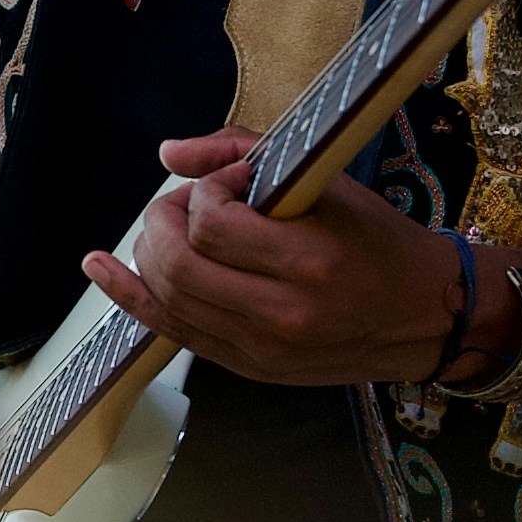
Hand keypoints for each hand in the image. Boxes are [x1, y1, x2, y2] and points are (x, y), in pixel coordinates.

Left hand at [81, 127, 474, 385]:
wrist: (421, 315)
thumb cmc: (376, 239)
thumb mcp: (325, 181)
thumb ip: (243, 152)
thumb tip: (167, 152)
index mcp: (308, 262)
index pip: (213, 224)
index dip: (206, 192)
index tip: (231, 182)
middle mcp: (281, 314)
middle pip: (178, 266)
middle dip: (163, 222)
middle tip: (185, 204)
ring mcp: (261, 350)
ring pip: (169, 300)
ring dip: (151, 252)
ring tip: (169, 227)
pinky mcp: (249, 369)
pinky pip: (172, 332)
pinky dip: (130, 297)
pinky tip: (100, 268)